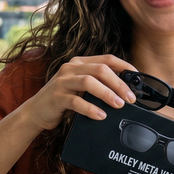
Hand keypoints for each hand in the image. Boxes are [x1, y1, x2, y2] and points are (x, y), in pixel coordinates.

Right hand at [17, 55, 136, 131]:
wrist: (36, 112)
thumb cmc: (62, 100)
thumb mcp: (80, 88)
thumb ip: (97, 85)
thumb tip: (125, 92)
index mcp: (79, 63)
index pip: (107, 59)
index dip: (124, 67)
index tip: (137, 78)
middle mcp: (71, 68)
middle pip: (101, 70)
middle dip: (119, 84)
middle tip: (130, 98)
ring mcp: (62, 81)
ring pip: (89, 82)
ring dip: (107, 94)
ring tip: (118, 105)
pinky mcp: (56, 96)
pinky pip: (76, 101)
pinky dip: (91, 108)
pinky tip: (100, 115)